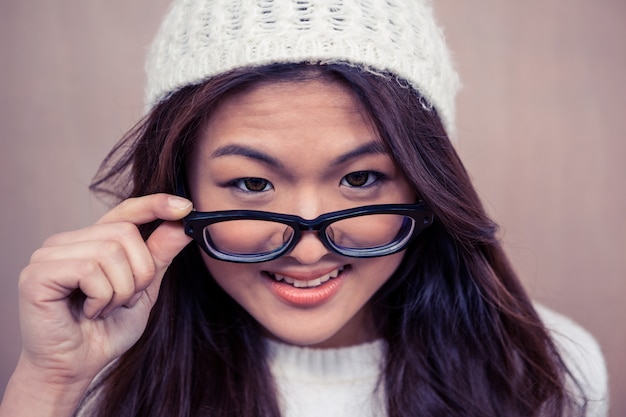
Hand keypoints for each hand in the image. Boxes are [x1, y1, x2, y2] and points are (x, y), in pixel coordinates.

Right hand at [0, 193, 192, 415]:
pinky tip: (89, 313)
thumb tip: (183, 223)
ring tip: (104, 309)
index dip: (155, 205)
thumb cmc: (105, 331)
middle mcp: (68, 241)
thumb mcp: (143, 290)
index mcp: (92, 241)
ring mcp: (49, 255)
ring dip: (120, 291)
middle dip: (139, 273)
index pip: (126, 211)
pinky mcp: (38, 274)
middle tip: (124, 300)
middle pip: (126, 233)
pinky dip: (101, 297)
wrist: (76, 368)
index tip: (185, 207)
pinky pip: (89, 270)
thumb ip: (159, 255)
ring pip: (110, 251)